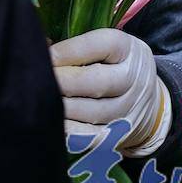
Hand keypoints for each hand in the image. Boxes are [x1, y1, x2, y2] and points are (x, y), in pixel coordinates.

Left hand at [50, 28, 171, 156]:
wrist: (147, 101)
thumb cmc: (110, 64)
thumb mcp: (102, 46)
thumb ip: (74, 46)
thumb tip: (38, 49)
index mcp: (128, 50)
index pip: (101, 45)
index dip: (66, 51)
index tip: (43, 55)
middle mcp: (134, 80)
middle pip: (95, 81)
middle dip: (60, 81)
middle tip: (35, 80)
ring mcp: (129, 110)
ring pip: (91, 111)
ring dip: (60, 106)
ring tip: (38, 99)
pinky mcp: (120, 136)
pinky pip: (91, 137)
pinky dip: (68, 130)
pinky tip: (50, 121)